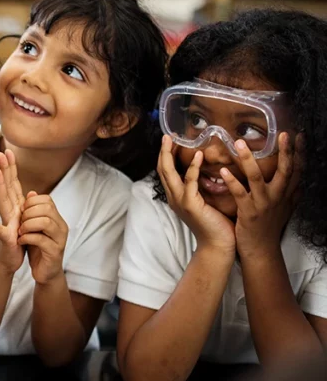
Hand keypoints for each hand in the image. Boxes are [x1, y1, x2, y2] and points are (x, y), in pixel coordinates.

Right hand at [0, 150, 25, 273]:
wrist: (11, 259)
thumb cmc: (18, 238)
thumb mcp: (26, 220)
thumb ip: (26, 205)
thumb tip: (33, 192)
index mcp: (15, 206)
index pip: (13, 184)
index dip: (11, 168)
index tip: (9, 152)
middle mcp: (9, 211)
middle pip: (5, 187)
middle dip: (3, 170)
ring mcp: (6, 223)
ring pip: (2, 202)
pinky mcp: (6, 238)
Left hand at [18, 192, 67, 285]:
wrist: (44, 271)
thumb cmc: (38, 248)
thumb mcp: (33, 227)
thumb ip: (32, 211)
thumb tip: (31, 193)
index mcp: (56, 218)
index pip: (47, 200)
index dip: (31, 202)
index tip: (22, 211)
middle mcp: (61, 226)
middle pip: (46, 208)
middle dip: (28, 213)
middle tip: (20, 223)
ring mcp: (60, 239)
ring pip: (45, 222)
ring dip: (28, 225)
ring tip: (20, 232)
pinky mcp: (55, 252)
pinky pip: (41, 239)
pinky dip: (27, 238)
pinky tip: (21, 241)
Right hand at [157, 136, 234, 252]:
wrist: (219, 246)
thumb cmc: (217, 225)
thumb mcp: (207, 202)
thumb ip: (204, 187)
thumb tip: (212, 170)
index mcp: (177, 197)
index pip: (166, 172)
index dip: (165, 156)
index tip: (169, 141)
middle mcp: (174, 198)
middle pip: (162, 170)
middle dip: (163, 151)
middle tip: (167, 135)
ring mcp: (180, 201)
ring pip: (169, 173)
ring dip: (170, 155)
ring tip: (174, 140)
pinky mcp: (191, 204)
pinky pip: (190, 181)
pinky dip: (193, 167)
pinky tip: (198, 155)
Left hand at [223, 134, 301, 258]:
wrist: (261, 249)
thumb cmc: (269, 227)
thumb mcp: (285, 209)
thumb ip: (291, 194)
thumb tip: (300, 181)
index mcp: (287, 195)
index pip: (297, 170)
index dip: (299, 153)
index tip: (298, 136)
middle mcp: (278, 197)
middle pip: (285, 171)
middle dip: (285, 152)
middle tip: (283, 134)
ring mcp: (263, 204)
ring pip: (257, 177)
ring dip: (248, 159)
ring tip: (239, 143)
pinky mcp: (248, 212)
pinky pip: (240, 193)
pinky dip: (232, 181)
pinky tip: (224, 171)